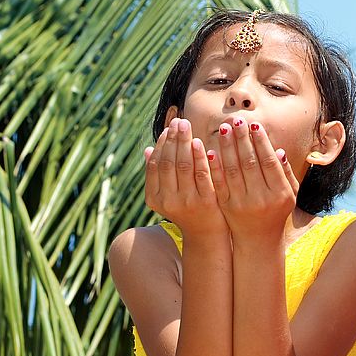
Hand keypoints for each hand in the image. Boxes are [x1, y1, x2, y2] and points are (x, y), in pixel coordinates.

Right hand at [144, 117, 228, 236]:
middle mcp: (168, 200)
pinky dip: (199, 157)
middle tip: (178, 121)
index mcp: (155, 198)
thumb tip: (148, 149)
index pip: (156, 165)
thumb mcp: (167, 195)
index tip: (168, 129)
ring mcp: (187, 201)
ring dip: (184, 143)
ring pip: (183, 166)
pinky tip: (199, 143)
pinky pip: (202, 174)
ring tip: (186, 126)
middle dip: (173, 139)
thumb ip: (158, 175)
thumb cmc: (187, 209)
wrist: (207, 235)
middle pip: (169, 163)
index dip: (161, 145)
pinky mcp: (206, 201)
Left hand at [207, 118, 299, 243]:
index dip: (261, 143)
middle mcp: (261, 198)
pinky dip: (214, 166)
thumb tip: (278, 150)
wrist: (258, 239)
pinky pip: (219, 183)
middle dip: (242, 139)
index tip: (254, 125)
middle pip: (249, 163)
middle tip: (236, 121)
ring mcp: (242, 203)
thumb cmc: (277, 211)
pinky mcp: (226, 206)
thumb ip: (286, 172)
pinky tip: (210, 151)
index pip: (268, 162)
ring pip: (232, 170)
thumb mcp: (291, 193)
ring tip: (223, 129)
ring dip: (227, 147)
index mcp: (279, 193)